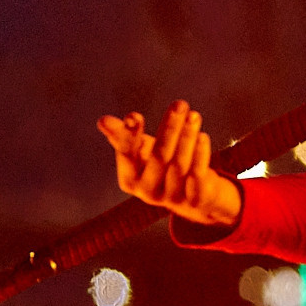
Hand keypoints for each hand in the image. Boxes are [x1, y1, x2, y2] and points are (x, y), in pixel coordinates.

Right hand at [98, 101, 242, 228]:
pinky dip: (200, 156)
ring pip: (179, 165)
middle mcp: (148, 192)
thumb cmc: (161, 167)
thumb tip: (102, 121)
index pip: (127, 155)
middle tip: (179, 104)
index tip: (133, 116)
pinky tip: (203, 136)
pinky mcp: (195, 201)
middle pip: (159, 157)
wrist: (195, 198)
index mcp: (130, 179)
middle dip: (169, 128)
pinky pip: (197, 177)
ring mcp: (172, 198)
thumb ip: (123, 137)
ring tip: (194, 115)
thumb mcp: (141, 152)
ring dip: (187, 137)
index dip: (130, 135)